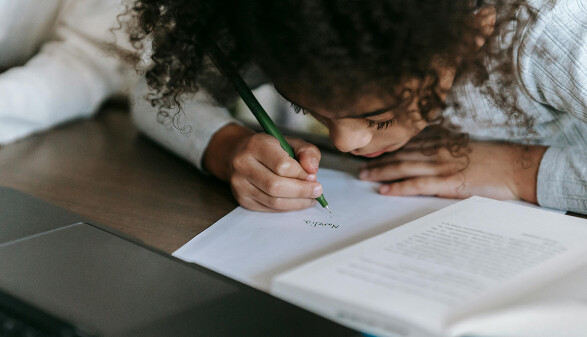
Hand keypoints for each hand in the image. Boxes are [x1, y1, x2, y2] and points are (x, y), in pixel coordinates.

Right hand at [204, 123, 322, 211]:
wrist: (239, 154)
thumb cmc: (270, 148)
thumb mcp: (291, 142)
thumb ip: (307, 152)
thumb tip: (313, 171)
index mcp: (256, 145)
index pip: (282, 165)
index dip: (301, 174)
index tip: (313, 177)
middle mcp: (243, 164)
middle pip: (276, 186)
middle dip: (301, 191)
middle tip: (317, 191)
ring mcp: (240, 184)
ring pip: (273, 201)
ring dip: (297, 202)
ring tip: (310, 198)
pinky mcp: (242, 199)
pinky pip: (269, 208)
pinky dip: (287, 207)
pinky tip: (296, 201)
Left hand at [359, 141, 546, 202]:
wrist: (518, 166)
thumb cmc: (495, 158)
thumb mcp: (467, 146)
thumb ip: (447, 147)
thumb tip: (429, 152)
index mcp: (442, 141)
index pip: (407, 144)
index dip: (387, 148)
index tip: (370, 151)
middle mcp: (438, 150)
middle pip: (400, 154)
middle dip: (378, 161)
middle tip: (359, 166)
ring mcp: (442, 166)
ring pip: (403, 168)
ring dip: (381, 173)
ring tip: (365, 177)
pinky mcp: (448, 182)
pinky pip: (417, 185)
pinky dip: (399, 188)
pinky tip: (385, 191)